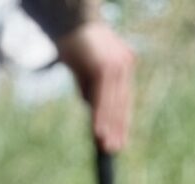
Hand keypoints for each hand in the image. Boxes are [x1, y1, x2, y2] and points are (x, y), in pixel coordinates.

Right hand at [56, 22, 134, 152]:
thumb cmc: (73, 43)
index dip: (121, 121)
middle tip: (114, 150)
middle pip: (122, 103)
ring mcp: (117, 66)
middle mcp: (124, 66)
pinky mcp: (105, 67)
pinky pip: (103, 99)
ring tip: (107, 146)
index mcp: (123, 66)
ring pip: (113, 103)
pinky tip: (98, 131)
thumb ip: (90, 88)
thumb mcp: (83, 70)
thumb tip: (93, 108)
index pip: (123, 99)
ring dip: (109, 127)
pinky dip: (100, 116)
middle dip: (118, 128)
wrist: (70, 22)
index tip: (118, 139)